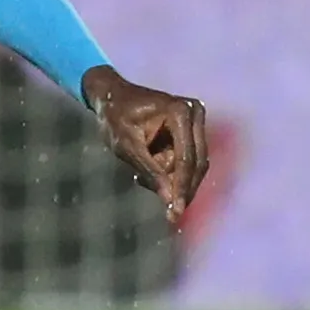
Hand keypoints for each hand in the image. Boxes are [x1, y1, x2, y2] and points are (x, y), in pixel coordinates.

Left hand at [80, 66, 208, 223]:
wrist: (112, 96)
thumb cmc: (115, 117)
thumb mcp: (126, 146)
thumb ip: (150, 171)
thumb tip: (170, 199)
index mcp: (179, 112)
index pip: (186, 158)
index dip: (182, 188)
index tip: (177, 212)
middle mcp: (195, 113)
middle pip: (196, 164)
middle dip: (182, 189)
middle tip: (170, 214)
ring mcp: (196, 121)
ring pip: (193, 165)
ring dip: (171, 179)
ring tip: (141, 177)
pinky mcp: (192, 131)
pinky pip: (186, 161)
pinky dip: (169, 172)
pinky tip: (147, 170)